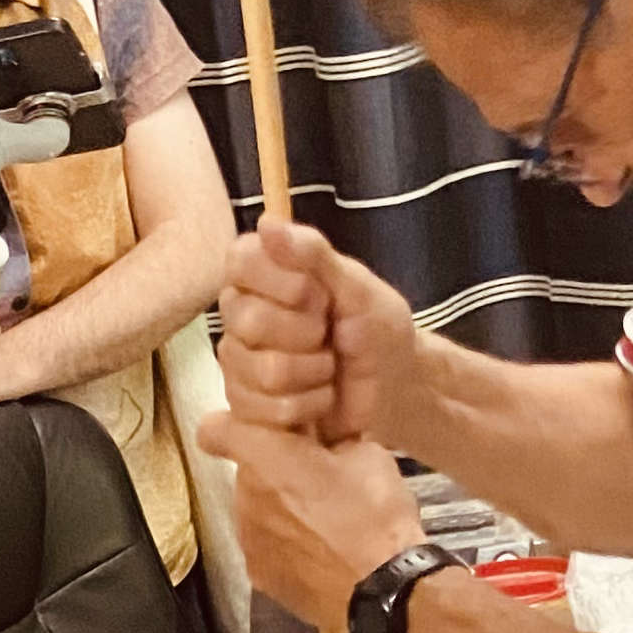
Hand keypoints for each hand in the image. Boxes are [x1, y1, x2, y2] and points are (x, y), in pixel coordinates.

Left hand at [197, 407, 421, 632]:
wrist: (384, 590)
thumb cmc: (376, 515)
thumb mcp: (368, 454)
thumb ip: (333, 437)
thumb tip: (326, 437)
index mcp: (266, 458)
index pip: (215, 430)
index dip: (234, 426)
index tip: (264, 433)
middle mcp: (244, 496)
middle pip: (248, 471)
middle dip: (276, 469)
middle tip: (318, 477)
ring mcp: (248, 540)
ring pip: (255, 508)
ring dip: (279, 506)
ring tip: (323, 520)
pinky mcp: (259, 575)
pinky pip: (265, 544)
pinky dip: (284, 542)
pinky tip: (318, 550)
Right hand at [217, 219, 421, 449]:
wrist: (394, 389)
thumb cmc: (377, 329)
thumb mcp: (356, 286)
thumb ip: (313, 255)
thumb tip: (266, 223)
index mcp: (262, 272)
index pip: (240, 261)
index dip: (282, 282)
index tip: (319, 295)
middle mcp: (240, 313)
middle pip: (250, 322)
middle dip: (307, 334)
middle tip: (329, 333)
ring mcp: (239, 361)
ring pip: (262, 370)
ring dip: (312, 372)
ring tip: (328, 368)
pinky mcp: (246, 405)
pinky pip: (263, 409)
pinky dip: (306, 405)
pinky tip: (319, 397)